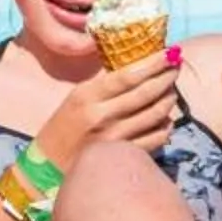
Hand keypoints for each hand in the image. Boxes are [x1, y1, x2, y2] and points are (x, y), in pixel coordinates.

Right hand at [39, 50, 180, 163]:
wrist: (46, 167)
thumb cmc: (63, 128)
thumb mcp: (76, 98)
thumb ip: (104, 85)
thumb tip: (138, 67)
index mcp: (87, 96)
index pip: (128, 75)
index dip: (153, 63)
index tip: (170, 52)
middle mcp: (101, 116)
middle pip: (146, 92)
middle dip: (167, 77)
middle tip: (176, 68)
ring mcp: (114, 138)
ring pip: (155, 115)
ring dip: (168, 100)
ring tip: (170, 92)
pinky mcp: (122, 157)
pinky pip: (156, 139)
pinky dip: (165, 127)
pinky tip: (165, 120)